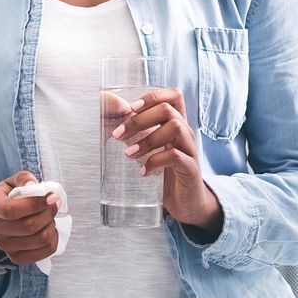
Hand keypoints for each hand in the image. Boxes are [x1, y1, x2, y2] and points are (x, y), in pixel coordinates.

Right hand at [0, 171, 59, 262]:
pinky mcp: (16, 257)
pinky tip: (49, 230)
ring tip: (50, 217)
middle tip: (54, 204)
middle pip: (28, 227)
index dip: (35, 205)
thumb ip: (24, 179)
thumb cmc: (10, 196)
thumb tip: (33, 186)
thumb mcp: (14, 181)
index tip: (51, 197)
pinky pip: (43, 253)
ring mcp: (4, 245)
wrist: (1, 217)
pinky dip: (53, 241)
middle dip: (48, 213)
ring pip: (39, 240)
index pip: (11, 211)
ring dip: (51, 226)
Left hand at [112, 88, 221, 233]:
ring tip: (129, 155)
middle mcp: (186, 132)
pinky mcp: (191, 169)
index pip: (174, 95)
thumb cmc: (163, 171)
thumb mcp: (148, 149)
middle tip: (118, 135)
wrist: (186, 202)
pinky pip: (175, 155)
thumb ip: (133, 133)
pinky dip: (155, 161)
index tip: (131, 108)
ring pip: (174, 127)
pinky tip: (143, 172)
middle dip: (139, 119)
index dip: (152, 96)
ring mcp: (190, 149)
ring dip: (147, 139)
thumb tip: (107, 117)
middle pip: (168, 109)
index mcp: (176, 124)